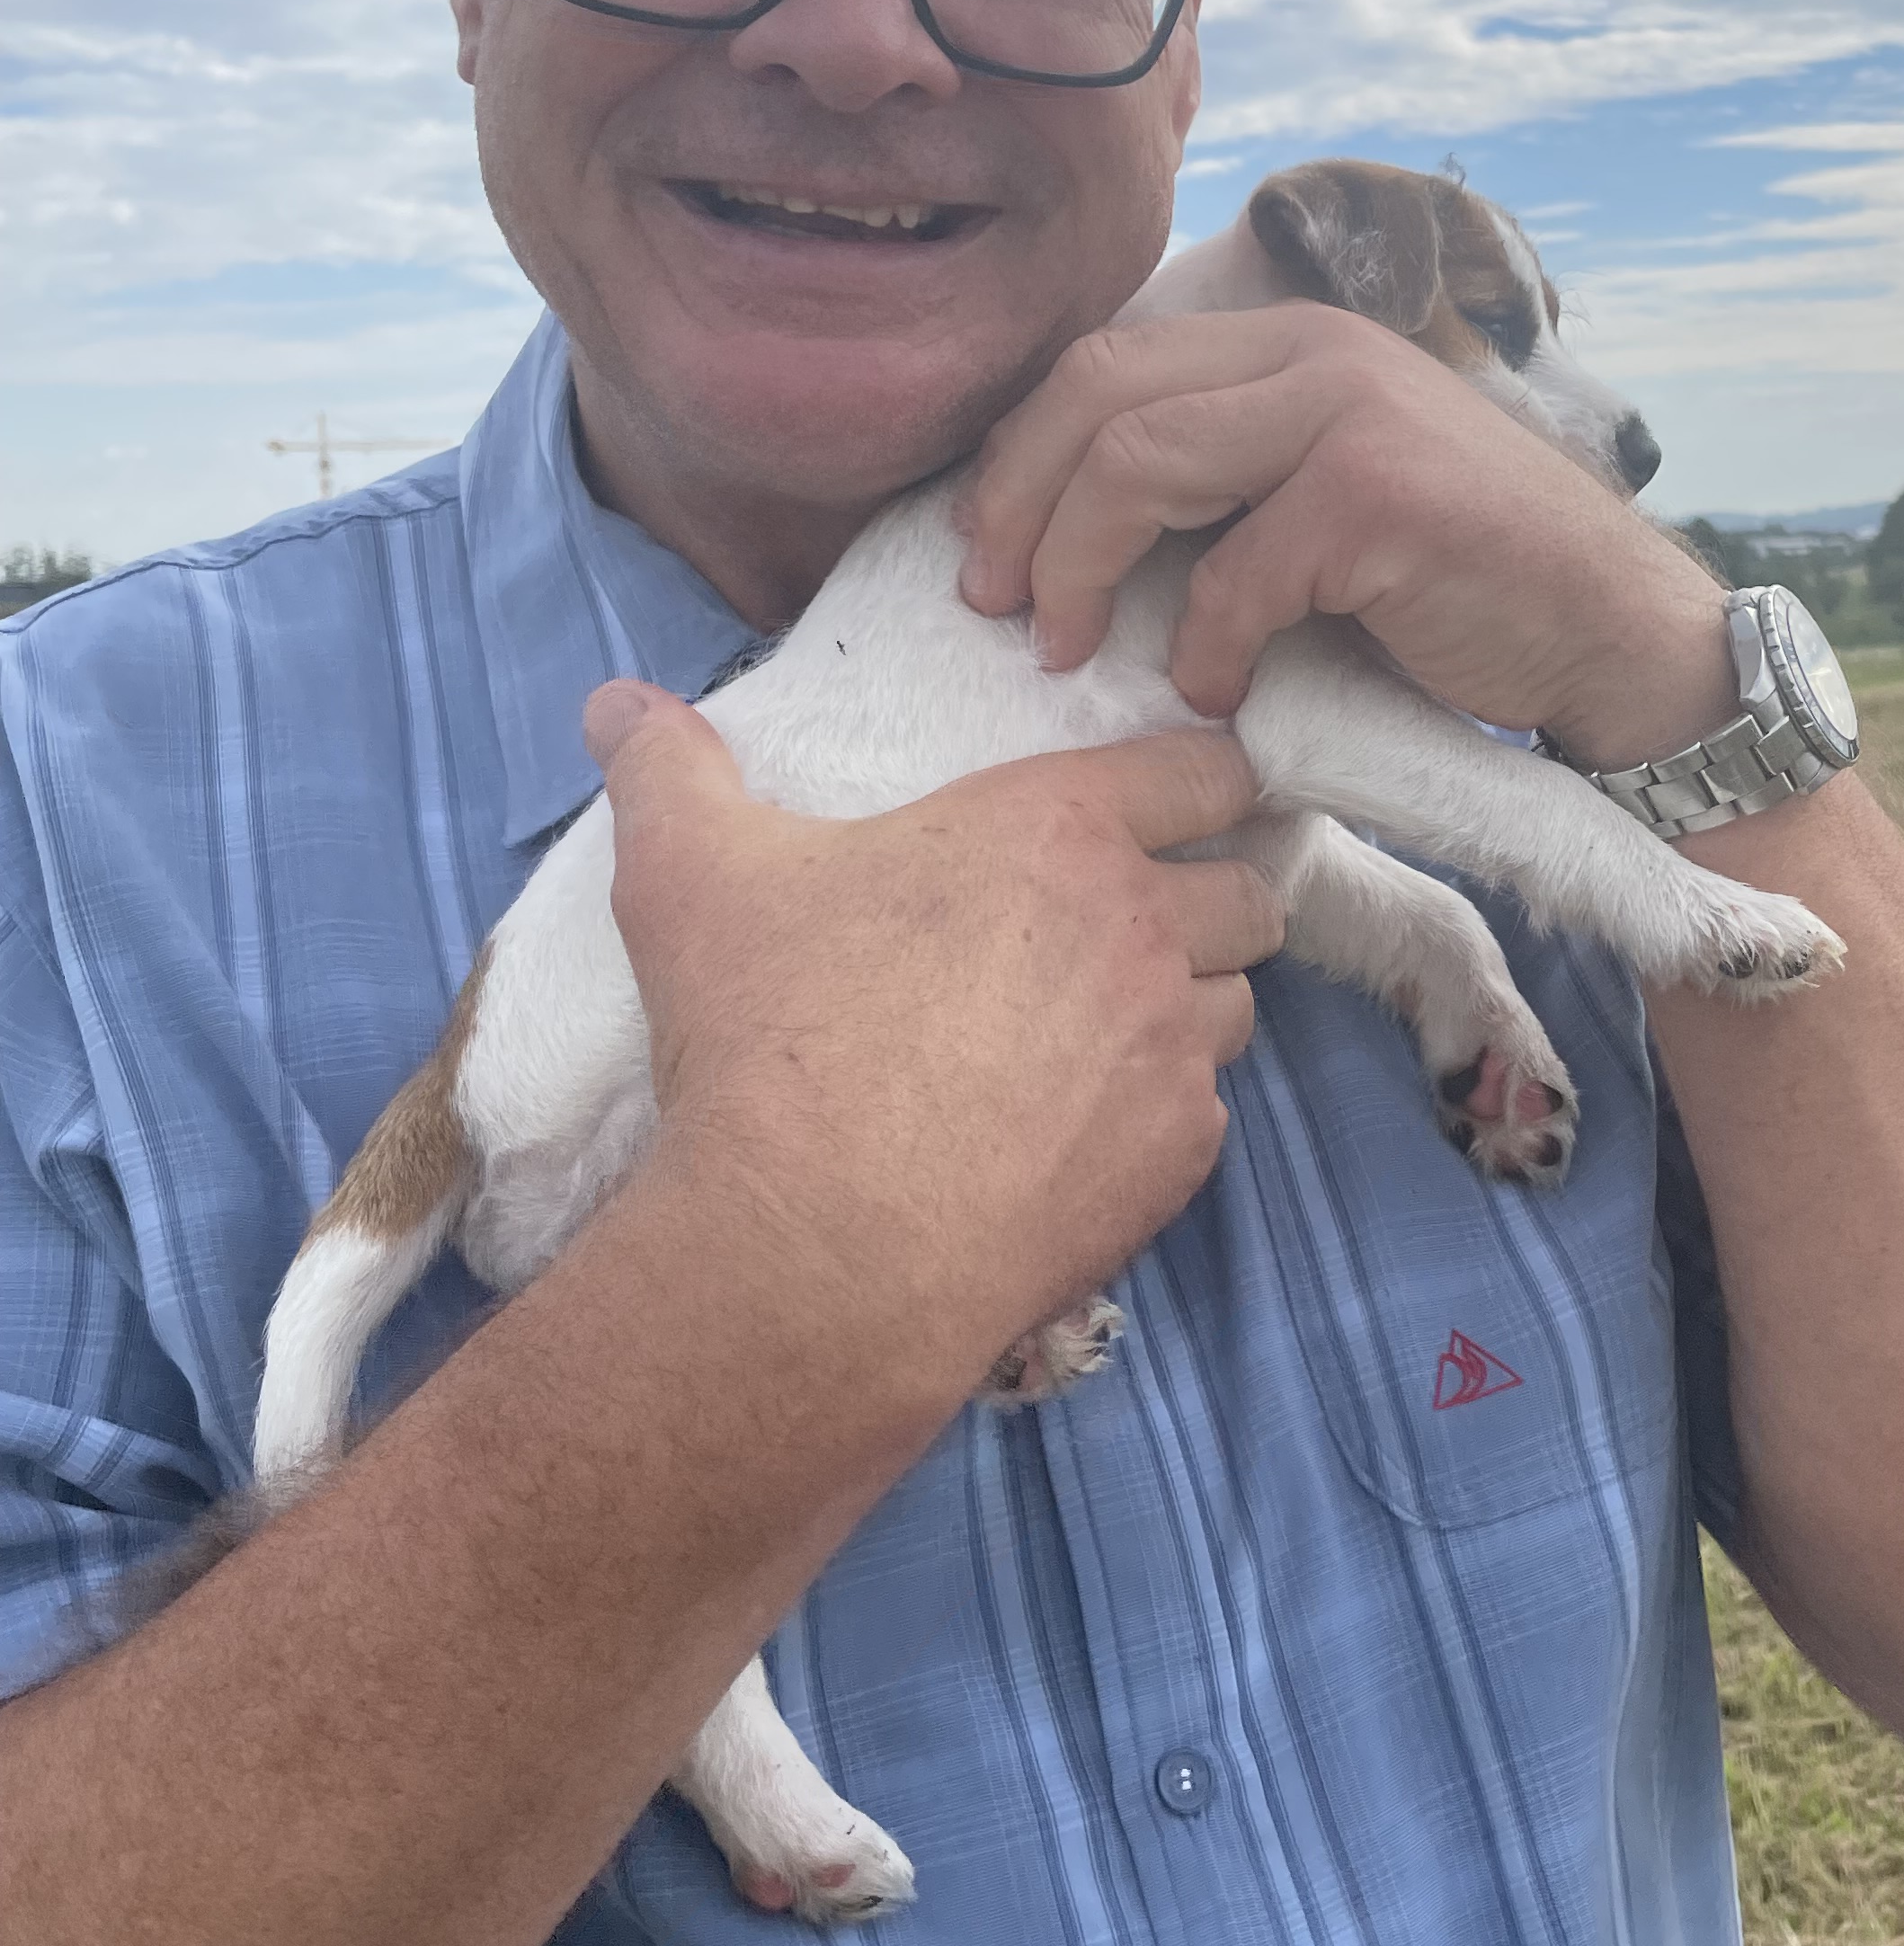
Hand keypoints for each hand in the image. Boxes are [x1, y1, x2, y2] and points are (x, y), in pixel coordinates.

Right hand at [582, 686, 1283, 1426]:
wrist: (819, 1241)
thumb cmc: (769, 1040)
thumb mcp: (692, 877)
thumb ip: (669, 770)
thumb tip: (615, 704)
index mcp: (1054, 830)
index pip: (1205, 769)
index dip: (1203, 781)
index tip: (1183, 803)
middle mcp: (1140, 925)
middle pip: (1245, 891)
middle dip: (1207, 903)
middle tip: (1130, 935)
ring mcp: (1170, 1045)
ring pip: (1235, 1004)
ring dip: (1189, 1010)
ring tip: (1104, 1036)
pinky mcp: (1177, 1154)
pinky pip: (1203, 1112)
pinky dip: (1159, 1117)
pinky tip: (1079, 1132)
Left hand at [955, 307, 1735, 769]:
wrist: (1608, 634)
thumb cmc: (1451, 588)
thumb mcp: (1317, 503)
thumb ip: (1221, 479)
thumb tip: (1059, 526)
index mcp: (1289, 342)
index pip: (1105, 359)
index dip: (1020, 451)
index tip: (986, 544)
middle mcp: (1315, 350)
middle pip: (1098, 392)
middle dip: (1019, 502)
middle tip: (991, 601)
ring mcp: (1349, 409)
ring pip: (1139, 461)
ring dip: (1078, 566)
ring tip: (1065, 647)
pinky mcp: (1377, 490)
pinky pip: (1235, 569)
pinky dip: (1204, 646)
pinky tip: (1215, 694)